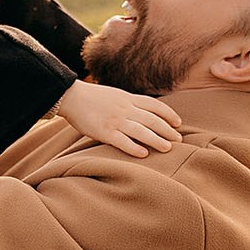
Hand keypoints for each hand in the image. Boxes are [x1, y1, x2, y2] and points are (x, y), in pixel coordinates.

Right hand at [56, 79, 182, 157]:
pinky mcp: (104, 132)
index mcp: (128, 98)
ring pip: (141, 131)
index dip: (168, 114)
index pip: (154, 105)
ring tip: (167, 148)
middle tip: (179, 140)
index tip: (178, 123)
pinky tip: (144, 154)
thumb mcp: (114, 95)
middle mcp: (125, 109)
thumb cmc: (91, 98)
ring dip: (156, 140)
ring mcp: (115, 120)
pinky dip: (134, 147)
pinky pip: (122, 141)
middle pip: (152, 119)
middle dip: (167, 130)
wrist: (71, 97)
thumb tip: (142, 112)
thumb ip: (128, 103)